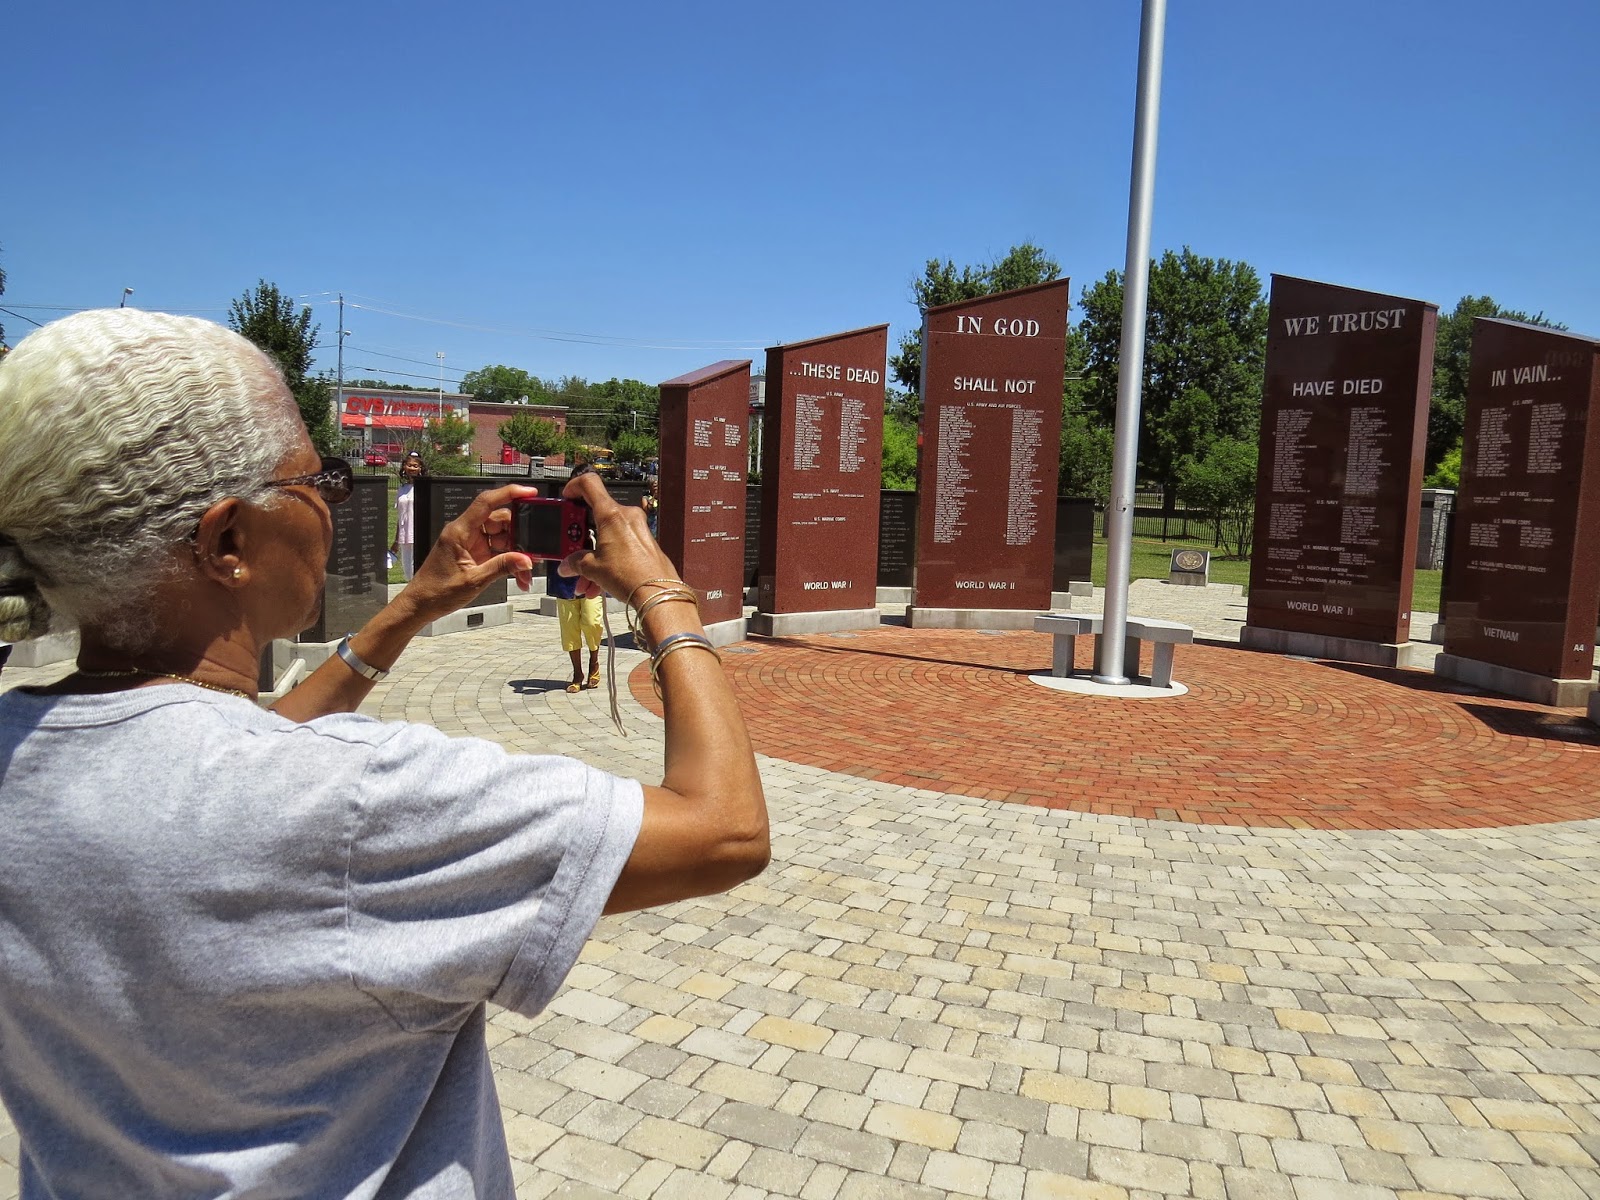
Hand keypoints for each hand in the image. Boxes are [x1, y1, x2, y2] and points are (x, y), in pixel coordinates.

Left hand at [399, 483, 538, 623]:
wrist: (421, 605)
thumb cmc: (436, 591)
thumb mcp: (474, 580)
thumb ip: (502, 567)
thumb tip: (525, 559)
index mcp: (459, 532)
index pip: (486, 502)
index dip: (509, 493)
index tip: (529, 492)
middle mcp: (465, 533)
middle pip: (499, 521)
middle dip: (519, 535)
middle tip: (533, 550)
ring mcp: (471, 543)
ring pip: (502, 537)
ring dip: (516, 553)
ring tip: (525, 571)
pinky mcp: (474, 553)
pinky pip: (498, 551)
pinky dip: (509, 561)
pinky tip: (517, 574)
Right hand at [558, 472, 678, 600]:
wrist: (658, 593)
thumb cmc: (631, 576)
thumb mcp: (593, 568)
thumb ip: (576, 562)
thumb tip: (568, 564)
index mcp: (611, 514)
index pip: (590, 484)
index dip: (574, 487)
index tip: (566, 497)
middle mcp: (627, 517)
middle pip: (596, 518)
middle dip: (580, 539)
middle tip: (570, 551)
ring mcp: (638, 529)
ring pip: (607, 536)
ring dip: (593, 556)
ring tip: (584, 579)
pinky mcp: (645, 543)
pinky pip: (620, 546)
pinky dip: (607, 560)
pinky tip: (599, 582)